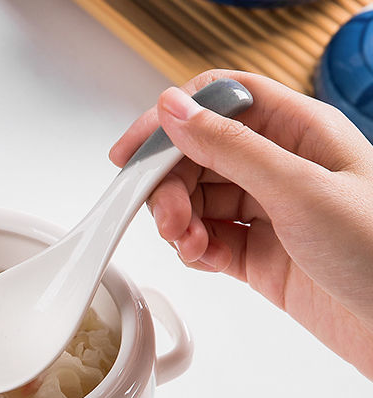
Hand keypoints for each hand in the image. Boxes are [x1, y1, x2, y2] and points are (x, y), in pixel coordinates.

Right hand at [110, 69, 372, 379]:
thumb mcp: (299, 188)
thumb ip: (230, 148)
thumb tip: (175, 110)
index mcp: (299, 131)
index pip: (219, 103)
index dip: (172, 121)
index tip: (135, 153)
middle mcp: (280, 168)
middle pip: (199, 156)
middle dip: (172, 185)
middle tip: (168, 217)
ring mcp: (268, 213)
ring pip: (198, 201)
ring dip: (181, 221)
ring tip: (188, 242)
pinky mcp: (258, 256)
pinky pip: (208, 242)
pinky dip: (194, 250)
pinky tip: (201, 257)